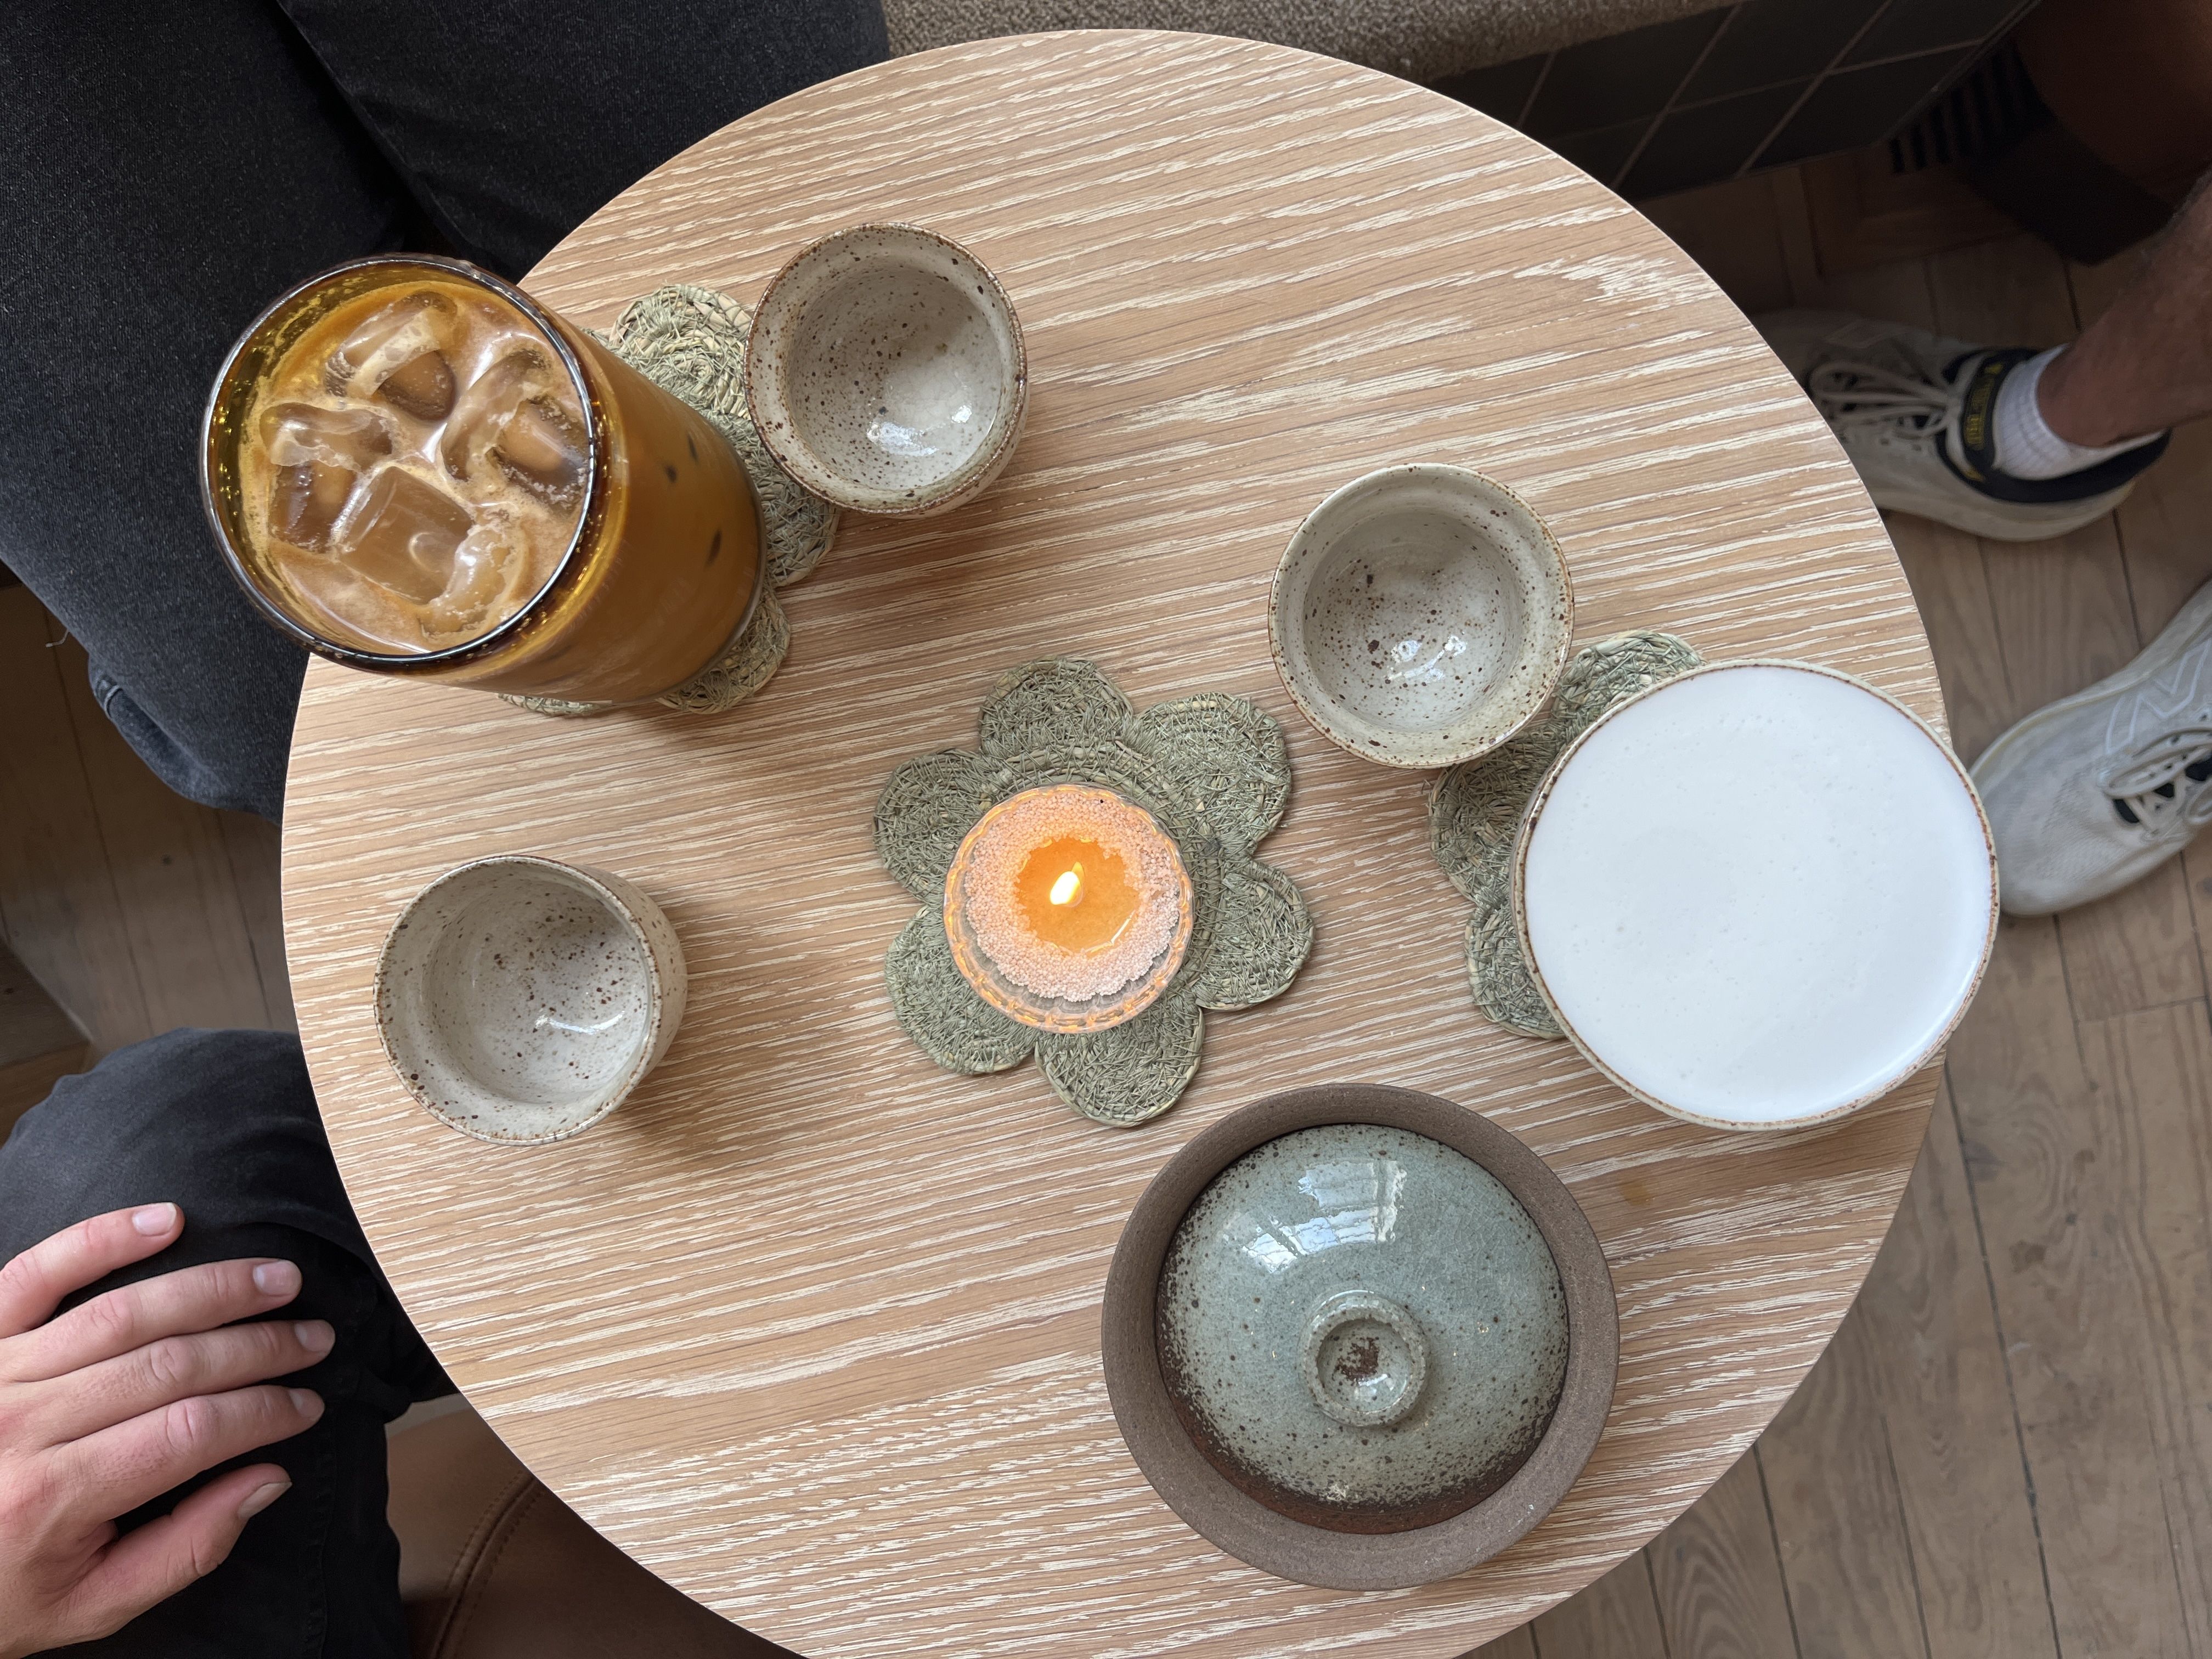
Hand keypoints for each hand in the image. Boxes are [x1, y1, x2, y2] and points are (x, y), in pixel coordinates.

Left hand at [0, 1204, 329, 1657]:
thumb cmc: (0, 1588)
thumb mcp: (93, 1603)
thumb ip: (187, 1550)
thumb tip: (270, 1478)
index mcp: (52, 1498)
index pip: (190, 1432)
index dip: (264, 1413)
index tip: (308, 1406)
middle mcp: (21, 1427)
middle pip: (169, 1365)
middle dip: (259, 1347)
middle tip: (314, 1338)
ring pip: (125, 1313)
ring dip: (214, 1288)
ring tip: (278, 1279)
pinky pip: (40, 1272)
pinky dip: (103, 1238)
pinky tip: (168, 1220)